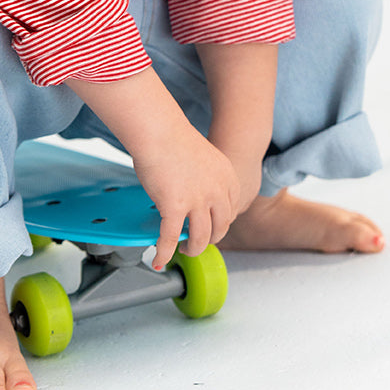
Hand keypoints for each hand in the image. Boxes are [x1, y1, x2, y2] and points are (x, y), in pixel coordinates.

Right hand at [133, 130, 241, 269]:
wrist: (159, 130)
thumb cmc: (173, 138)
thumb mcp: (204, 159)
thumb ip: (206, 179)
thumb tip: (196, 195)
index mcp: (227, 178)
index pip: (231, 211)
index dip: (219, 225)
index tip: (210, 229)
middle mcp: (217, 191)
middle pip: (220, 228)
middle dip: (209, 240)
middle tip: (196, 243)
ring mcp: (198, 200)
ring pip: (200, 238)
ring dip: (191, 249)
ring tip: (182, 251)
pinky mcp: (175, 207)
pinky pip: (171, 238)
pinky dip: (164, 252)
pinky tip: (158, 260)